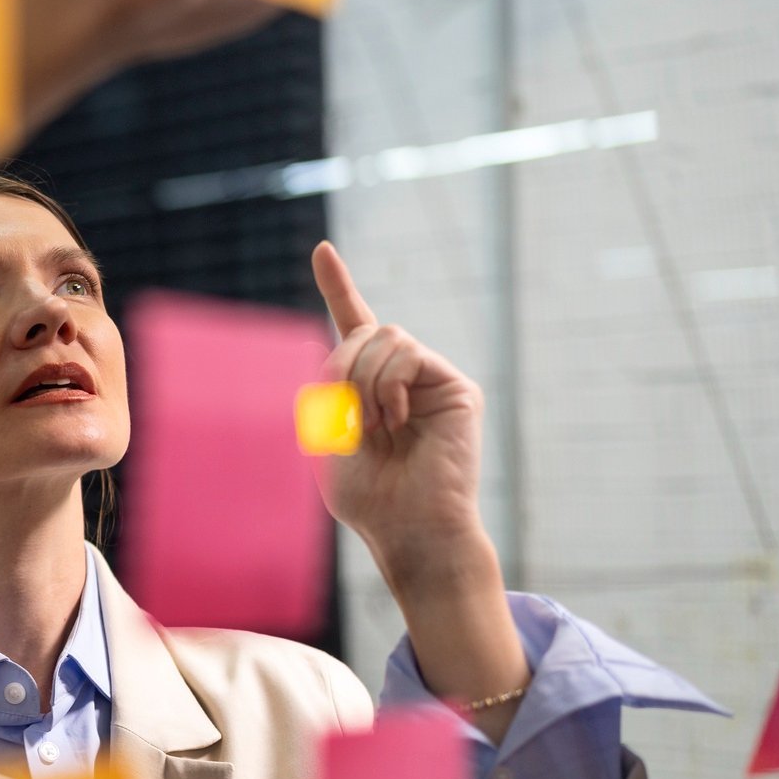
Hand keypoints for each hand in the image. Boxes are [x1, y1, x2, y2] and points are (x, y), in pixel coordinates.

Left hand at [310, 241, 485, 571]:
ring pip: (385, 336)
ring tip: (373, 427)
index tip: (323, 250)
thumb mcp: (327, 435)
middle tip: (344, 417)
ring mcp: (431, 380)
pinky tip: (395, 420)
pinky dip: (388, 385)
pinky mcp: (456, 387)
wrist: (407, 528)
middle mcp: (401, 377)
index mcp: (366, 386)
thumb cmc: (367, 495)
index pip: (352, 324)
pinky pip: (407, 353)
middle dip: (339, 366)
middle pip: (362, 330)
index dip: (338, 286)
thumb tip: (343, 341)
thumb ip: (329, 386)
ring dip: (363, 381)